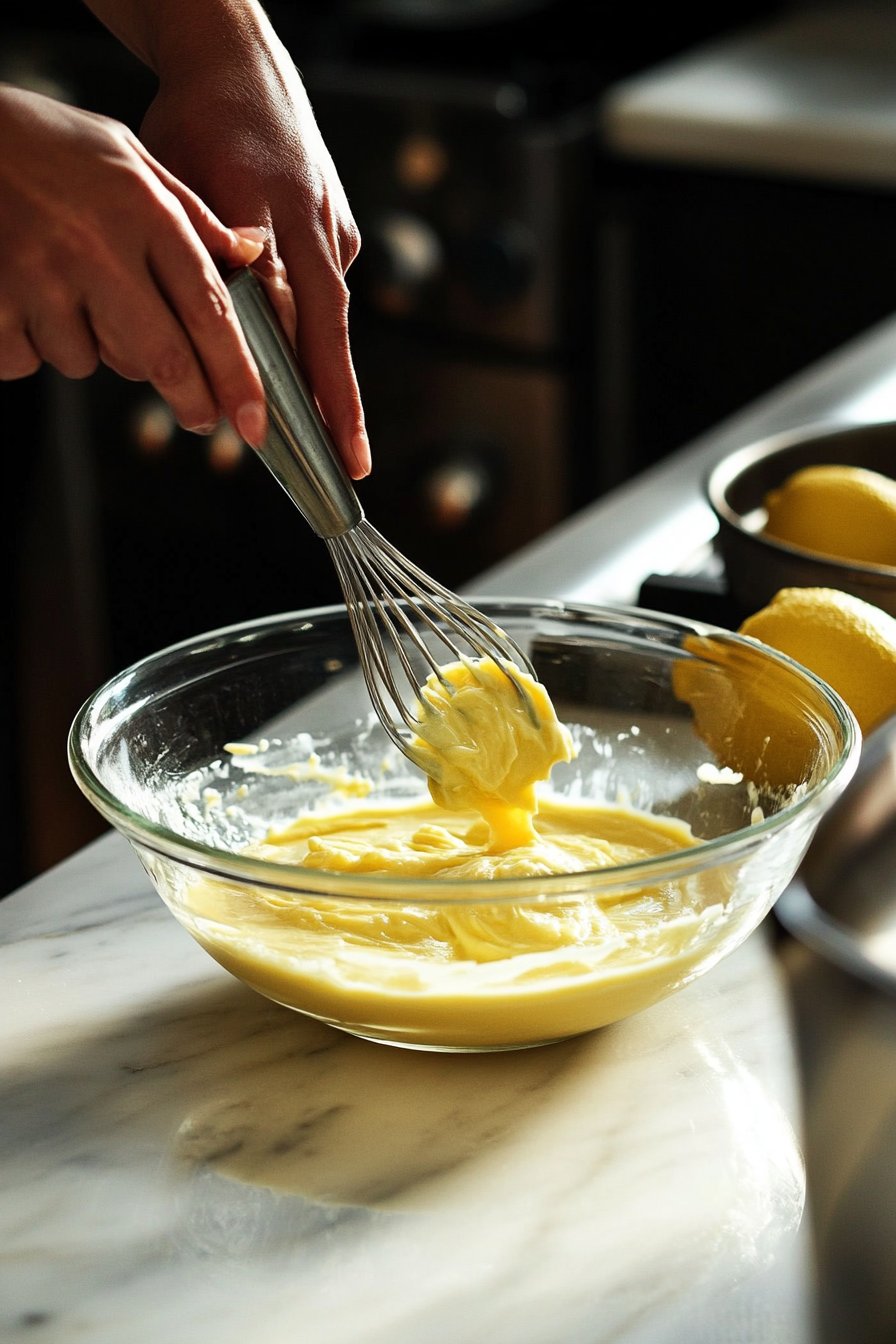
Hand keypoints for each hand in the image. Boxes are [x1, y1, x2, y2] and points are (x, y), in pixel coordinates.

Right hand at [0, 84, 268, 444]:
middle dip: (192, 402)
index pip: (207, 311)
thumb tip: (251, 253)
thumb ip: (191, 212)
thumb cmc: (42, 144)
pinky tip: (23, 298)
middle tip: (201, 417)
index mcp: (142, 210)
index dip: (236, 377)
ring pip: (90, 363)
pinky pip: (28, 360)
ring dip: (91, 349)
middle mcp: (96, 249)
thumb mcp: (126, 155)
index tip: (254, 422)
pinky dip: (30, 344)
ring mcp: (39, 280)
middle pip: (162, 360)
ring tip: (68, 294)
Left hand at [138, 10, 370, 477]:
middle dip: (342, 404)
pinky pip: (329, 291)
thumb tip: (227, 333)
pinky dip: (315, 329)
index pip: (290, 314)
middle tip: (350, 466)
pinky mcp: (344, 230)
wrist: (240, 61)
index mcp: (274, 213)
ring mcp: (337, 230)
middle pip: (331, 332)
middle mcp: (317, 227)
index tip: (299, 432)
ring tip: (335, 442)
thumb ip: (206, 253)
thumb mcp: (178, 183)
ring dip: (329, 378)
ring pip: (331, 317)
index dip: (296, 379)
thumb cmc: (196, 123)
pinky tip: (303, 359)